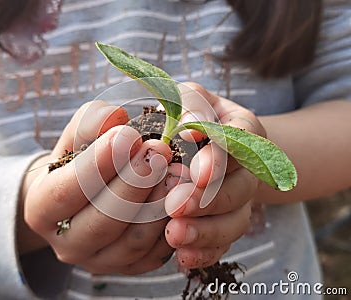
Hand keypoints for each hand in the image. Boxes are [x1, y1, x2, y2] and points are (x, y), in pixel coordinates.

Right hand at [20, 100, 184, 274]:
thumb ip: (91, 122)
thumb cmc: (79, 160)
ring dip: (158, 203)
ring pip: (132, 239)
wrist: (81, 196)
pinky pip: (153, 253)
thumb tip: (116, 118)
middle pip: (103, 219)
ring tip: (175, 170)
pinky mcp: (126, 268)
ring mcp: (98, 261)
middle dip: (135, 182)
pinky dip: (170, 224)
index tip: (128, 135)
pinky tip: (180, 195)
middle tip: (160, 150)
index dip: (99, 163)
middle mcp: (66, 243)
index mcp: (41, 209)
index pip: (68, 191)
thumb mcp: (76, 135)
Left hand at [164, 82, 265, 268]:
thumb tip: (188, 129)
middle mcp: (249, 168)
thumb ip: (191, 104)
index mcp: (244, 131)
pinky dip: (206, 251)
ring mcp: (241, 198)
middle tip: (176, 207)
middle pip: (239, 188)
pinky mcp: (228, 221)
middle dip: (209, 200)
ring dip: (206, 231)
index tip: (198, 173)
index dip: (221, 160)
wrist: (211, 140)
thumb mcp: (192, 98)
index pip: (241, 143)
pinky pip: (225, 242)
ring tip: (175, 235)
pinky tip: (183, 257)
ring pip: (235, 221)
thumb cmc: (194, 114)